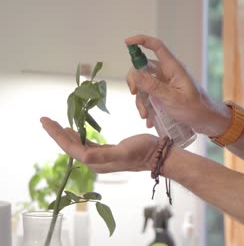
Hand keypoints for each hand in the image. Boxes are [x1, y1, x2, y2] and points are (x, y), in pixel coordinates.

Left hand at [40, 117, 162, 173]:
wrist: (158, 155)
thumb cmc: (142, 152)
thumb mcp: (122, 152)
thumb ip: (102, 154)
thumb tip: (83, 155)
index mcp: (96, 161)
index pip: (71, 148)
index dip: (57, 135)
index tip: (46, 121)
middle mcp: (96, 161)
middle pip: (70, 147)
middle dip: (57, 134)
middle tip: (46, 120)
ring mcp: (102, 157)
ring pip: (78, 146)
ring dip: (66, 135)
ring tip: (56, 124)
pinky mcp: (109, 151)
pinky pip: (88, 144)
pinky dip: (79, 136)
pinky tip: (76, 130)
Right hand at [125, 35, 230, 136]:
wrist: (207, 121)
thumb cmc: (196, 108)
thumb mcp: (173, 99)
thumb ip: (154, 87)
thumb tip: (136, 74)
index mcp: (173, 68)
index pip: (157, 46)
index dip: (141, 40)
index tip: (127, 42)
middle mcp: (168, 73)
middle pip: (143, 68)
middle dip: (136, 82)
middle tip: (135, 94)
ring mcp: (165, 84)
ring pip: (144, 86)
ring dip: (141, 101)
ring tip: (146, 116)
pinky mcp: (164, 95)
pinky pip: (149, 97)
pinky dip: (147, 108)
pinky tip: (150, 120)